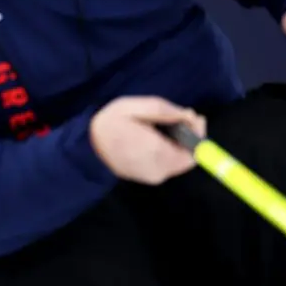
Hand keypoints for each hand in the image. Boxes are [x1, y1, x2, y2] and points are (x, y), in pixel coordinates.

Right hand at [88, 96, 205, 184]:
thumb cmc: (109, 124)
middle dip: (189, 136)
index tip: (192, 115)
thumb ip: (164, 110)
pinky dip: (171, 151)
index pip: (193, 149)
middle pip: (189, 156)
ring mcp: (155, 177)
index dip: (198, 132)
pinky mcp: (150, 178)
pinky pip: (169, 164)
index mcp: (157, 151)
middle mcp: (160, 169)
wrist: (87, 148)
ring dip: (180, 144)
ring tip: (166, 126)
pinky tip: (157, 138)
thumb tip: (190, 116)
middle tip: (180, 118)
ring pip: (180, 161)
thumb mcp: (134, 107)